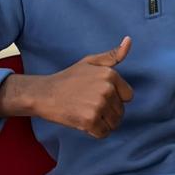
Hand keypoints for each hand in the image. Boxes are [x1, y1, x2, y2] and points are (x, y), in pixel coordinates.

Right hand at [0, 37, 132, 136]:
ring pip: (114, 124)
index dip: (115, 98)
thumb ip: (112, 55)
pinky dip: (95, 132)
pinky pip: (103, 133)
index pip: (128, 96)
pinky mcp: (89, 120)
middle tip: (90, 105)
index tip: (100, 95)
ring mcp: (98, 105)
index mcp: (110, 74)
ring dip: (103, 123)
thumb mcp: (90, 62)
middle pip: (121, 111)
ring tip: (88, 113)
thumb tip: (129, 40)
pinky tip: (83, 122)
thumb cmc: (69, 78)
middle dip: (108, 112)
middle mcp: (107, 89)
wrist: (45, 93)